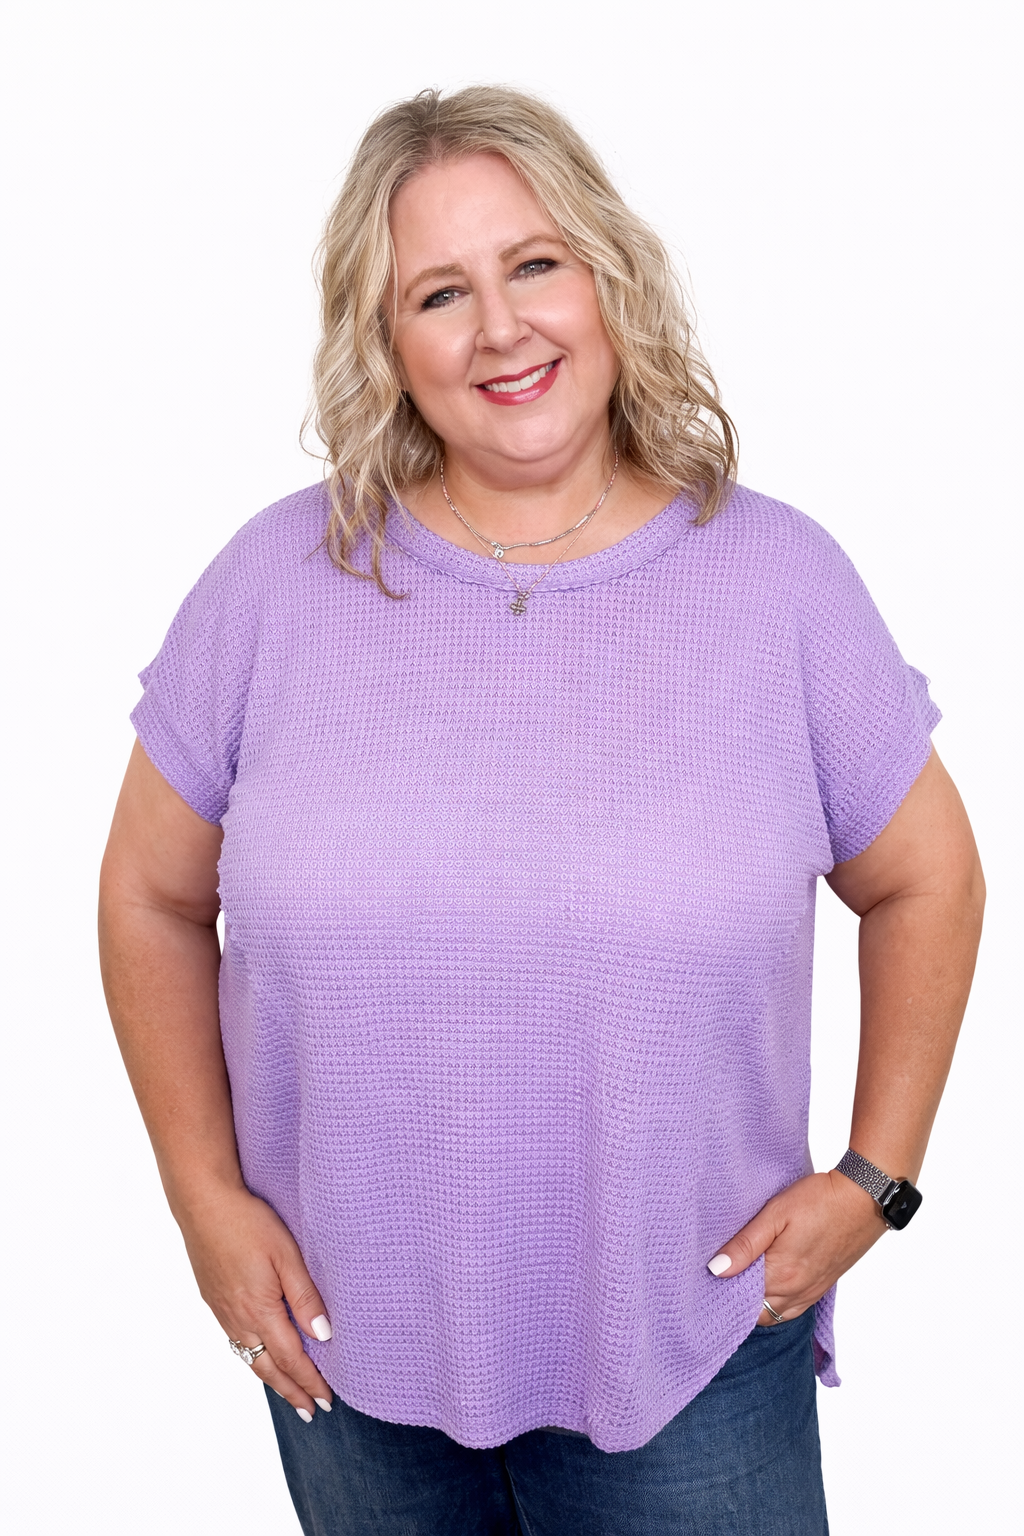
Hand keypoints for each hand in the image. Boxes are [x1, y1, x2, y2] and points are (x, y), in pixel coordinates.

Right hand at [176, 1185, 334, 1420]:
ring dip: (271, 1377)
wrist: (203, 1204)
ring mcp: (222, 1311)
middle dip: (292, 1391)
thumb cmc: (248, 1223)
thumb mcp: (286, 1255)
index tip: (326, 1401)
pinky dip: (252, 1357)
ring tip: (288, 1392)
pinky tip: (258, 1354)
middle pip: (268, 1368)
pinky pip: (235, 1340)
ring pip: (249, 1357)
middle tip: (310, 1412)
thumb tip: (323, 1336)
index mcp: (260, 1310)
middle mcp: (239, 1318)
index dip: (310, 1382)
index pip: (292, 1358)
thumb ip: (305, 1297)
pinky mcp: (213, 1299)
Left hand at [707, 1170, 886, 1325]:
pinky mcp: (823, 1286)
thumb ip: (745, 1244)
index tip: (709, 1279)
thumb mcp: (775, 1214)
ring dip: (758, 1304)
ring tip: (742, 1281)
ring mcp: (813, 1291)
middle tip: (722, 1279)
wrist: (864, 1198)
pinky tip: (770, 1283)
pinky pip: (794, 1308)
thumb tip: (716, 1269)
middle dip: (738, 1302)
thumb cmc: (819, 1200)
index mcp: (781, 1275)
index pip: (741, 1301)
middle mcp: (797, 1291)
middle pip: (757, 1314)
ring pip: (776, 1314)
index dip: (723, 1293)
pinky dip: (778, 1303)